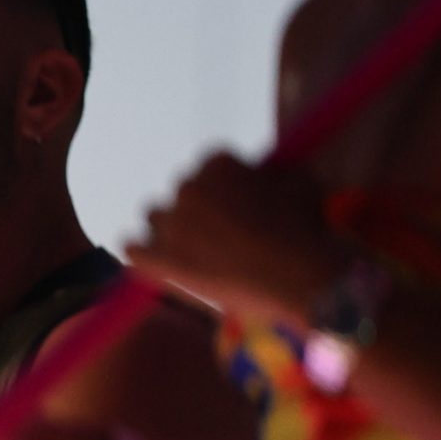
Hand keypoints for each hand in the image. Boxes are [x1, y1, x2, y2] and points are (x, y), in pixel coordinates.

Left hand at [130, 152, 338, 326]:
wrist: (300, 275)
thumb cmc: (308, 227)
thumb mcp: (301, 179)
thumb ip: (273, 170)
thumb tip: (265, 168)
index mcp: (216, 163)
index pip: (211, 166)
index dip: (227, 185)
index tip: (240, 203)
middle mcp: (187, 188)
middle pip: (183, 191)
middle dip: (200, 207)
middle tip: (222, 232)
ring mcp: (170, 225)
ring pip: (155, 217)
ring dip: (170, 227)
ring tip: (196, 248)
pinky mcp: (159, 260)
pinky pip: (132, 249)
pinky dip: (142, 253)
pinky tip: (157, 260)